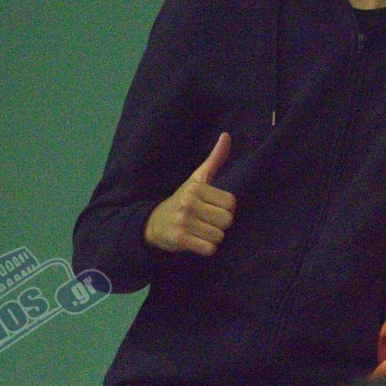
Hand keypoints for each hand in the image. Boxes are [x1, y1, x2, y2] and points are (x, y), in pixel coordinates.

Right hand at [145, 133, 236, 256]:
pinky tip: (196, 242)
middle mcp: (189, 203)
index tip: (212, 208)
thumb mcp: (197, 179)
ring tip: (199, 231)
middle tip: (205, 221)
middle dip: (220, 224)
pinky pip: (209, 249)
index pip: (232, 203)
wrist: (153, 224)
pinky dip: (206, 249)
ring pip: (219, 236)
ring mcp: (183, 222)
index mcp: (196, 188)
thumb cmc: (182, 200)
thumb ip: (214, 159)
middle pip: (227, 221)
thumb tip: (227, 135)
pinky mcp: (180, 240)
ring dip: (212, 238)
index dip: (225, 209)